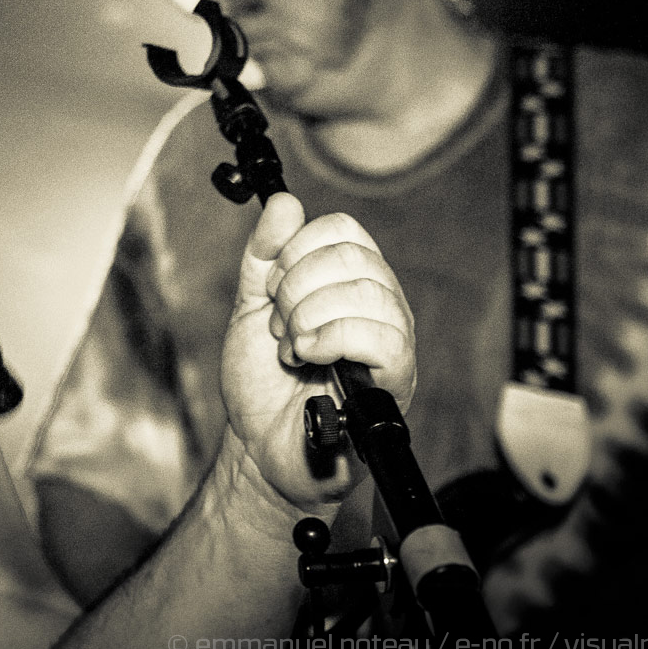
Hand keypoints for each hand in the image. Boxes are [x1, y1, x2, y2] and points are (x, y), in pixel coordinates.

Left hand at [218, 194, 414, 513]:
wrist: (259, 446)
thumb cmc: (261, 384)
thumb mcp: (250, 308)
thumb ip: (262, 256)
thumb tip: (283, 203)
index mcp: (348, 282)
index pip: (342, 229)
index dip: (296, 250)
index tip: (271, 288)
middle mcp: (379, 304)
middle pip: (351, 256)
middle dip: (295, 287)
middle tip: (278, 324)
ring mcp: (393, 340)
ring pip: (366, 293)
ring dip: (308, 317)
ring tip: (290, 349)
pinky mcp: (398, 379)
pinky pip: (383, 337)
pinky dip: (330, 339)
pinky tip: (307, 358)